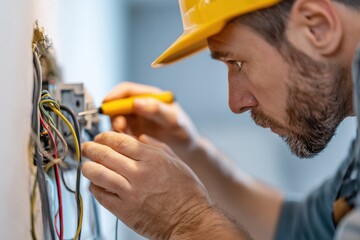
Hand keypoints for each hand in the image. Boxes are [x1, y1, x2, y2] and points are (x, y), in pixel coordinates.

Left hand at [81, 131, 211, 238]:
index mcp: (152, 158)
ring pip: (98, 174)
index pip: (120, 141)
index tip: (99, 137)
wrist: (189, 220)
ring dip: (88, 167)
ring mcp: (130, 192)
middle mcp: (139, 173)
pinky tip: (95, 183)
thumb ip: (156, 147)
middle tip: (87, 147)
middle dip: (91, 148)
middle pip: (105, 155)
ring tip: (86, 165)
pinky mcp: (124, 210)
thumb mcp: (176, 161)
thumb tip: (140, 137)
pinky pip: (101, 195)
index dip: (105, 137)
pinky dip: (94, 187)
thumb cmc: (186, 192)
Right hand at [104, 82, 200, 162]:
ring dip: (117, 128)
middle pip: (118, 105)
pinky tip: (131, 144)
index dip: (114, 95)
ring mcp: (136, 121)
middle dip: (114, 115)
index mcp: (150, 97)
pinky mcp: (133, 134)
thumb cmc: (184, 132)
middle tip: (120, 126)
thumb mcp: (174, 120)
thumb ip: (157, 110)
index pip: (127, 90)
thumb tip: (136, 102)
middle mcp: (140, 107)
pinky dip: (121, 139)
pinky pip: (120, 134)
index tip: (106, 103)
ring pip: (117, 121)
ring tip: (128, 137)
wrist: (187, 151)